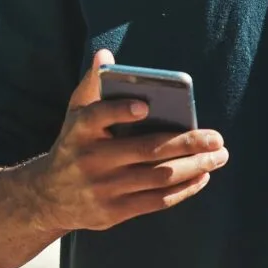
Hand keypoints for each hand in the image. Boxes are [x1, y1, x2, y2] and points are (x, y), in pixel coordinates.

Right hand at [40, 49, 227, 234]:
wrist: (48, 196)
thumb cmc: (73, 145)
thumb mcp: (75, 114)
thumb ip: (92, 84)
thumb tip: (105, 55)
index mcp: (81, 130)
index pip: (98, 116)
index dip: (120, 111)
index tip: (145, 106)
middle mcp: (92, 160)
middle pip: (146, 151)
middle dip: (187, 144)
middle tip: (217, 138)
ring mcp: (104, 188)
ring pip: (158, 178)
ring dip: (194, 167)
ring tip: (218, 156)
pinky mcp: (114, 212)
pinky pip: (156, 201)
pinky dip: (183, 189)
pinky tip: (202, 177)